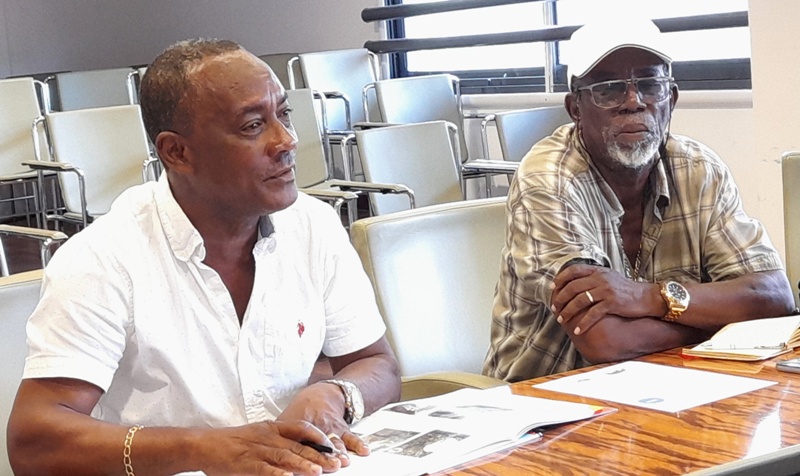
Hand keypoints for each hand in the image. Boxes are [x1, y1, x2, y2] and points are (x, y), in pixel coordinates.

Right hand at [199, 420, 341, 475]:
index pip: (301, 428)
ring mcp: (257, 450)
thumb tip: (302, 453)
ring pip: (285, 457)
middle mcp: (268, 437)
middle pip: (298, 445)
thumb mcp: (259, 434)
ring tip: (319, 471)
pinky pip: (264, 469)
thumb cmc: (232, 442)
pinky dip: (277, 474)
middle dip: (319, 455)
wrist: (204, 444)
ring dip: (303, 464)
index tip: (333, 445)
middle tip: (336, 464)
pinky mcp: (246, 464)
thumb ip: (279, 441)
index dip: (318, 437)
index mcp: (272, 428)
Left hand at [277, 382, 369, 461]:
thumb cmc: (303, 410)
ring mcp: (331, 428)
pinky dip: (359, 443)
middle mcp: (317, 426)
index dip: (302, 451)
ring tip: (344, 460)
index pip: (300, 440)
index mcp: (301, 424)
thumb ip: (278, 434)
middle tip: (329, 464)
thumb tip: (263, 450)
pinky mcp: (343, 429)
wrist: (323, 394)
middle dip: (325, 455)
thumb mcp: (287, 418)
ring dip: (340, 451)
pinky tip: (364, 450)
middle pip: (321, 444)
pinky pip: (352, 436)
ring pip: (337, 442)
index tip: (302, 462)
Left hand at [551, 264, 661, 334]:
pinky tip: (577, 330)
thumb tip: (574, 283)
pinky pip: (593, 314)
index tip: (552, 288)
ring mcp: (606, 290)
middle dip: (560, 299)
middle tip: (554, 308)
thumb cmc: (626, 289)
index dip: (561, 278)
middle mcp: (600, 278)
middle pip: (573, 287)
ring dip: (568, 312)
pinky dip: (583, 323)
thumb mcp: (609, 277)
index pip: (574, 270)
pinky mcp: (612, 303)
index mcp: (598, 271)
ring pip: (579, 301)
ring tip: (561, 320)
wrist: (647, 297)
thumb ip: (593, 278)